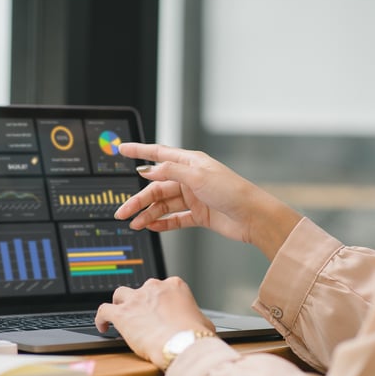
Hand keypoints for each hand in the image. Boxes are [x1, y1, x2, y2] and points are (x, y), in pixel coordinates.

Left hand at [94, 277, 214, 369]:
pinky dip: (101, 318)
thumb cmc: (194, 336)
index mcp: (174, 286)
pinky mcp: (122, 314)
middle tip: (143, 317)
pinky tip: (103, 326)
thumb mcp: (204, 323)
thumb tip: (199, 325)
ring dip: (119, 304)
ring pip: (120, 294)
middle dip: (141, 302)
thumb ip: (197, 318)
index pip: (163, 288)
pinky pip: (104, 310)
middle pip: (142, 290)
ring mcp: (136, 299)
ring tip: (120, 315)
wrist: (182, 344)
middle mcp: (154, 288)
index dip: (159, 301)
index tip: (159, 312)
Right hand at [114, 142, 301, 259]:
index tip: (121, 149)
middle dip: (138, 200)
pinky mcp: (199, 215)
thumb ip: (170, 171)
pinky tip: (151, 226)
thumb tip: (147, 170)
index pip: (158, 154)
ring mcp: (194, 197)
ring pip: (164, 205)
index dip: (138, 151)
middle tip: (123, 212)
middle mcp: (190, 178)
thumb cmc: (232, 192)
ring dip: (148, 214)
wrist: (253, 217)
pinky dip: (162, 223)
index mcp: (190, 163)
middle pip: (157, 187)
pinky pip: (175, 218)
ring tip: (136, 224)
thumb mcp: (198, 177)